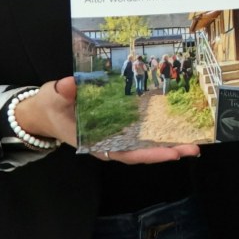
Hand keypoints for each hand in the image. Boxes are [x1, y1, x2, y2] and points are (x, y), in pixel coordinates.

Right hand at [21, 78, 199, 163]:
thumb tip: (69, 84)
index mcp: (94, 141)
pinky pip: (141, 133)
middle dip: (167, 152)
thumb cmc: (50, 105)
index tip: (170, 155)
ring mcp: (114, 136)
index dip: (147, 154)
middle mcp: (108, 142)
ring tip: (193, 142)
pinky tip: (177, 128)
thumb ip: (62, 92)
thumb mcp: (53, 96)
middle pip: (141, 151)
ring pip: (144, 144)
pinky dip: (158, 132)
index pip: (125, 152)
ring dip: (168, 144)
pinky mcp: (118, 127)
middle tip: (193, 148)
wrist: (45, 110)